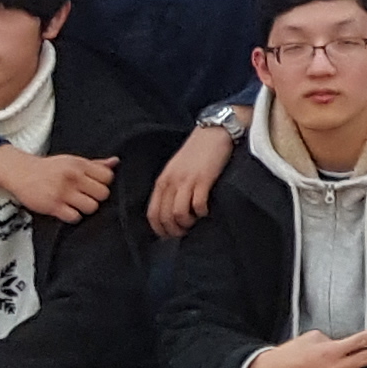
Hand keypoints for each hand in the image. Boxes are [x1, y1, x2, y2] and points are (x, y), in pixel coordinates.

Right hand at [0, 146, 111, 225]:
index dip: (104, 184)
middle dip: (96, 197)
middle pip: (102, 194)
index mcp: (79, 164)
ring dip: (85, 208)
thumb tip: (115, 162)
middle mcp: (73, 177)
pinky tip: (67, 210)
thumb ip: (95, 164)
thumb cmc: (49, 168)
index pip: (108, 177)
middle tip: (86, 196)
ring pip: (91, 207)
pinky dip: (73, 216)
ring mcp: (63, 192)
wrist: (21, 172)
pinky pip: (75, 217)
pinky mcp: (53, 206)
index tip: (95, 186)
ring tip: (77, 204)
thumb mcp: (72, 161)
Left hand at [153, 122, 233, 237]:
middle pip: (165, 217)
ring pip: (179, 214)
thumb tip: (171, 212)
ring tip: (195, 221)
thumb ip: (171, 187)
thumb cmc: (197, 152)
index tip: (169, 236)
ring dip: (187, 223)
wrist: (214, 132)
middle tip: (184, 232)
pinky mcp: (203, 179)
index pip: (153, 213)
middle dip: (174, 231)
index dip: (159, 230)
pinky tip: (206, 210)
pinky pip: (198, 205)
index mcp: (162, 181)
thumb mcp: (176, 169)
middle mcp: (171, 182)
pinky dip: (201, 213)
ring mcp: (187, 181)